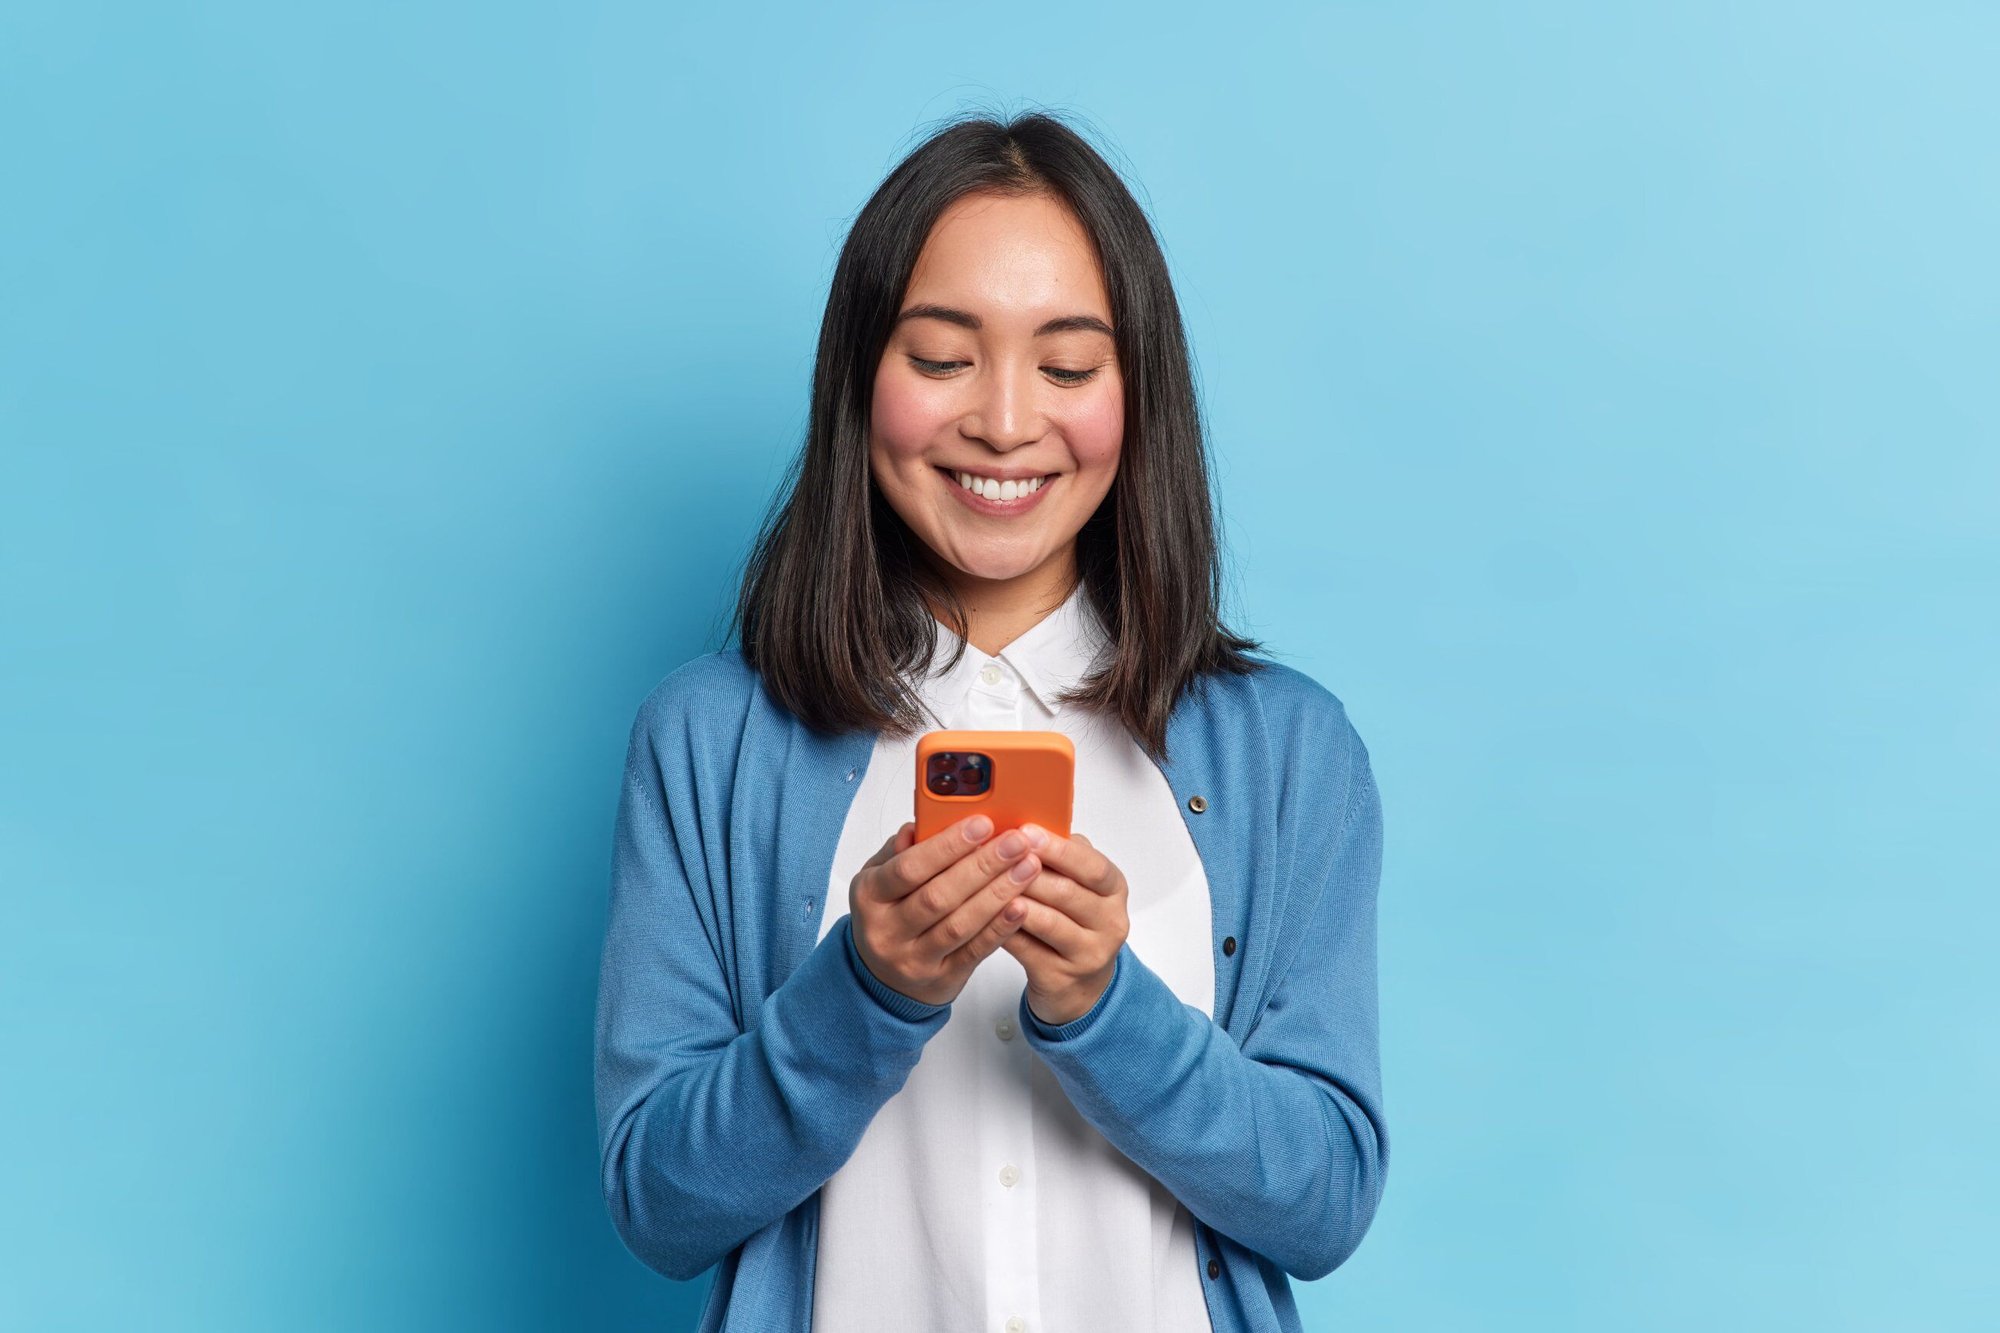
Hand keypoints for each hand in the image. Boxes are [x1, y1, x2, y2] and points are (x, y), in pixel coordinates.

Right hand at [847, 815, 1041, 1007]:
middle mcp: (887, 930)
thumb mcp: (880, 879)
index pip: (909, 867)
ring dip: (998, 893)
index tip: (982, 824)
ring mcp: (913, 959)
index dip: (948, 845)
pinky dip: (1000, 928)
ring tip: (1028, 867)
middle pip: (939, 896)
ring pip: (960, 924)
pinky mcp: (941, 979)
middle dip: (983, 865)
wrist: (883, 978)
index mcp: (869, 896)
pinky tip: (1021, 906)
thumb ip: (899, 851)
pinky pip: (974, 952)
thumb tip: (919, 825)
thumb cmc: (888, 915)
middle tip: (1016, 842)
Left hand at [998, 825, 1129, 1026]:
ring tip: (986, 883)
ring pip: (1048, 923)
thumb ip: (1061, 858)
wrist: (1081, 986)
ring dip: (1015, 899)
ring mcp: (1088, 954)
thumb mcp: (1078, 886)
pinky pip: (1027, 950)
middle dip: (1028, 871)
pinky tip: (983, 917)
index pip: (1093, 866)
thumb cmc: (1072, 923)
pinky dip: (1004, 931)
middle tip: (996, 854)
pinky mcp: (1062, 978)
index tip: (1027, 833)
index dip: (1059, 849)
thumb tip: (1023, 827)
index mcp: (1114, 891)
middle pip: (1068, 893)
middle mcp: (1109, 922)